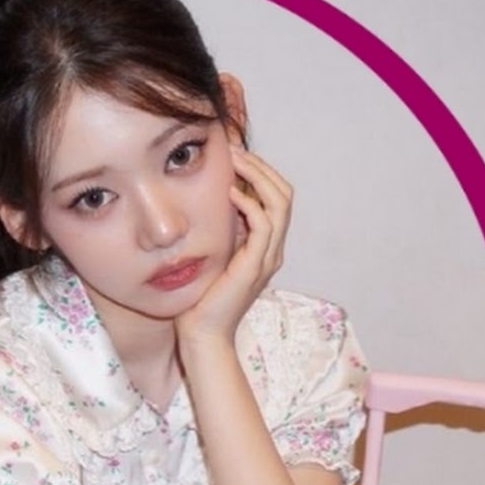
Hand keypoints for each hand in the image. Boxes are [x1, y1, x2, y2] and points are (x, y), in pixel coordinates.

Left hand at [176, 146, 291, 344]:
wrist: (203, 335)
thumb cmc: (200, 299)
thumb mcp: (211, 255)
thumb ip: (219, 232)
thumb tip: (208, 202)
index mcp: (263, 246)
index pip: (274, 197)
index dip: (259, 172)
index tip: (232, 156)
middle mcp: (272, 250)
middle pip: (283, 194)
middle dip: (261, 166)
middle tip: (234, 149)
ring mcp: (267, 258)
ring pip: (280, 203)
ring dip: (257, 176)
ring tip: (234, 161)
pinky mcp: (255, 267)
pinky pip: (265, 225)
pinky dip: (251, 203)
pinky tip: (231, 192)